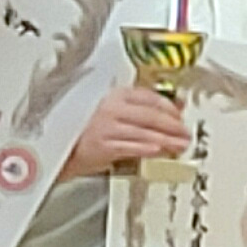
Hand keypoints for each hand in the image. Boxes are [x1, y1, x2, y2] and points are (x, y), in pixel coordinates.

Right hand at [67, 85, 187, 175]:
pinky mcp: (103, 145)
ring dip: (166, 140)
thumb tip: (175, 106)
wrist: (61, 148)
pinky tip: (159, 150)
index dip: (169, 107)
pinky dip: (147, 148)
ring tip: (179, 145)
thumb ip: (143, 110)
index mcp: (115, 95)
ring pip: (144, 132)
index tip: (180, 116)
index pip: (149, 97)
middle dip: (173, 126)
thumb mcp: (115, 113)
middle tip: (185, 133)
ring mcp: (107, 127)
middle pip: (150, 115)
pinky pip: (131, 146)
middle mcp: (111, 108)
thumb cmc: (88, 131)